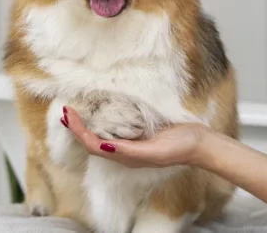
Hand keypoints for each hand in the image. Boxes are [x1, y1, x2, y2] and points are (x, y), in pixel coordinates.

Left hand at [61, 106, 210, 168]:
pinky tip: (101, 109)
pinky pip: (115, 127)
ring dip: (87, 124)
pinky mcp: (140, 132)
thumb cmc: (180, 147)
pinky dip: (103, 118)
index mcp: (126, 156)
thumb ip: (130, 151)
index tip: (68, 114)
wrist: (200, 143)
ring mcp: (132, 142)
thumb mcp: (155, 150)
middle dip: (77, 127)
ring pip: (102, 134)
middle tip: (66, 110)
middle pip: (93, 140)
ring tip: (77, 110)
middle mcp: (125, 150)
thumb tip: (105, 146)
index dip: (78, 131)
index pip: (93, 144)